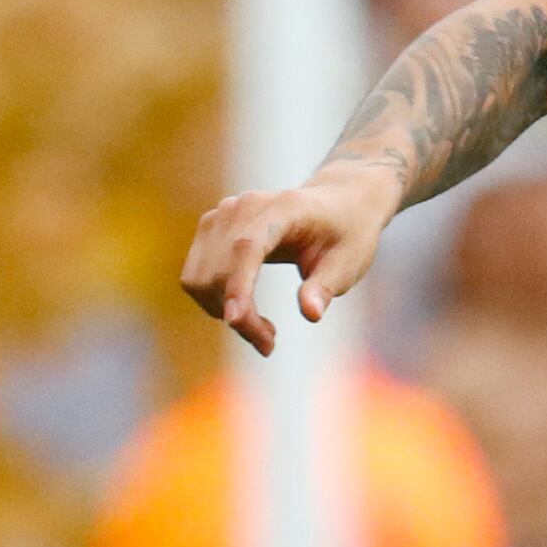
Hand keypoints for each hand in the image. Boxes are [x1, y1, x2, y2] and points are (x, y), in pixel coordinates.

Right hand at [178, 159, 404, 355]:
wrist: (337, 202)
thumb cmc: (346, 234)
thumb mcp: (349, 262)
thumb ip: (327, 286)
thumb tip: (310, 313)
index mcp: (285, 207)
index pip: (248, 247)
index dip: (238, 284)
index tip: (236, 321)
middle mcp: (245, 206)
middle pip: (220, 270)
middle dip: (239, 316)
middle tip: (269, 344)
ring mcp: (223, 214)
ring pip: (200, 276)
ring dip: (222, 312)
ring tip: (262, 331)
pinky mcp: (211, 227)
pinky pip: (196, 274)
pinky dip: (214, 301)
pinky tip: (247, 311)